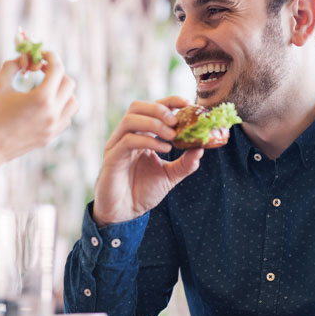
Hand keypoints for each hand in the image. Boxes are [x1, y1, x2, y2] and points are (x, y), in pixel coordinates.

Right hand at [0, 50, 77, 164]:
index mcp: (41, 98)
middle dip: (57, 72)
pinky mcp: (51, 136)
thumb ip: (13, 65)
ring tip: (46, 87)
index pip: (57, 69)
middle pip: (69, 83)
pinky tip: (45, 105)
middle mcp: (53, 113)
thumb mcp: (0, 85)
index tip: (42, 53)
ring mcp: (54, 127)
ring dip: (63, 90)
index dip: (51, 56)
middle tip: (42, 68)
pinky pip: (66, 117)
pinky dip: (61, 107)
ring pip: (73, 101)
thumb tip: (24, 58)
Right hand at [92, 96, 203, 224]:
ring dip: (154, 123)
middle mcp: (126, 136)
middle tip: (177, 121)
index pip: (152, 108)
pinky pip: (128, 140)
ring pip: (130, 119)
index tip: (187, 103)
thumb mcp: (170, 176)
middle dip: (159, 108)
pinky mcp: (112, 158)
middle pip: (137, 106)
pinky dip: (148, 140)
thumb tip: (202, 148)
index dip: (168, 101)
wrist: (124, 213)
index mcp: (139, 135)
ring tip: (172, 136)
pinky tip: (164, 149)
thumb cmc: (142, 192)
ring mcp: (117, 145)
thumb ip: (185, 163)